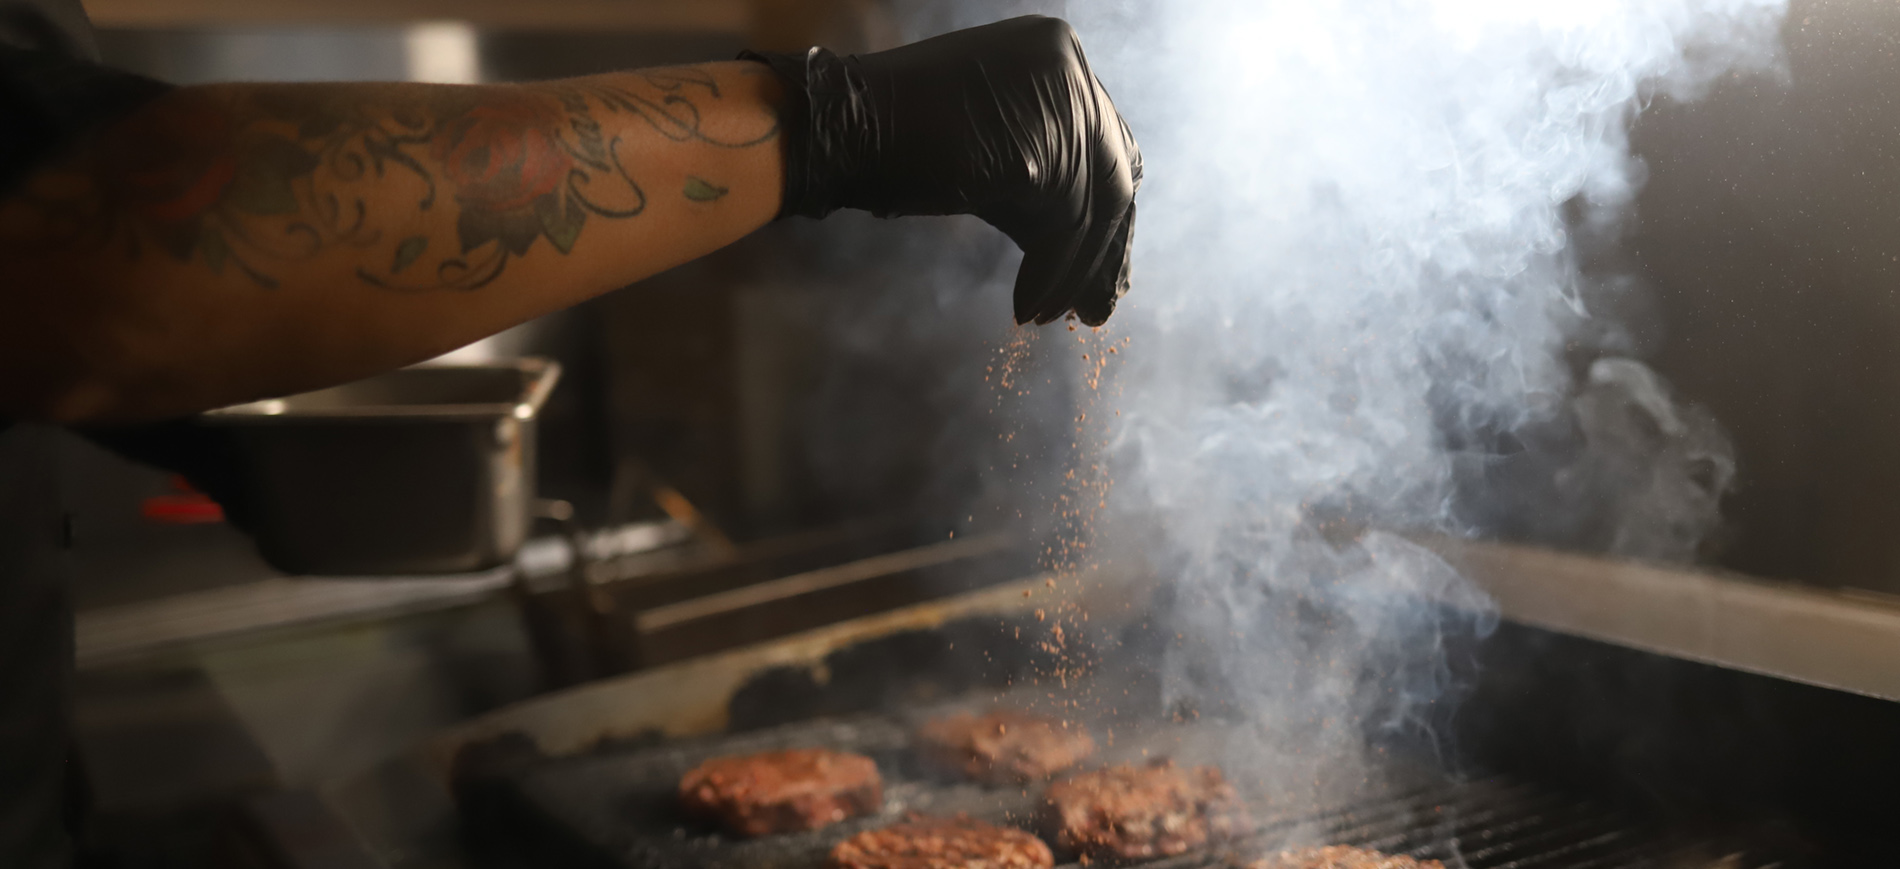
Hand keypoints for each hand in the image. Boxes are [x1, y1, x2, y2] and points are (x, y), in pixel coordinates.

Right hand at [743, 16, 1141, 325]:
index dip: (1108, 210)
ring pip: (1093, 207)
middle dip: (1105, 248)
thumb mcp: (994, 151)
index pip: (1107, 140)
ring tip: (1048, 315)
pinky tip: (1026, 306)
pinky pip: (1064, 228)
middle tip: (1096, 308)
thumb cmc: (902, 140)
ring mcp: (1057, 105)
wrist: (844, 130)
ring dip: (1072, 271)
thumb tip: (1096, 250)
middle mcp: (1068, 65)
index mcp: (1057, 50)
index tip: (1102, 267)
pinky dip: (1050, 274)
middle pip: (1114, 172)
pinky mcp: (1037, 155)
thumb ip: (1047, 182)